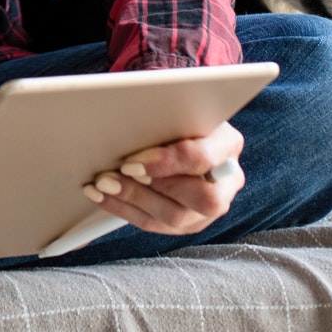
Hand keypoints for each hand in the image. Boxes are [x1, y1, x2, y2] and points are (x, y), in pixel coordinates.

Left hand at [81, 121, 244, 237]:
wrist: (182, 124)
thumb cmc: (178, 112)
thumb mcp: (177, 106)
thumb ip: (163, 115)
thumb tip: (126, 118)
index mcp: (228, 145)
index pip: (202, 159)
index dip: (166, 163)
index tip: (130, 161)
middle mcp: (227, 182)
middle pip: (200, 199)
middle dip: (151, 189)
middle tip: (114, 176)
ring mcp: (210, 208)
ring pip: (176, 218)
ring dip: (133, 200)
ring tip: (103, 185)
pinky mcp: (189, 222)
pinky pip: (158, 224)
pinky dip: (126, 210)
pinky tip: (104, 197)